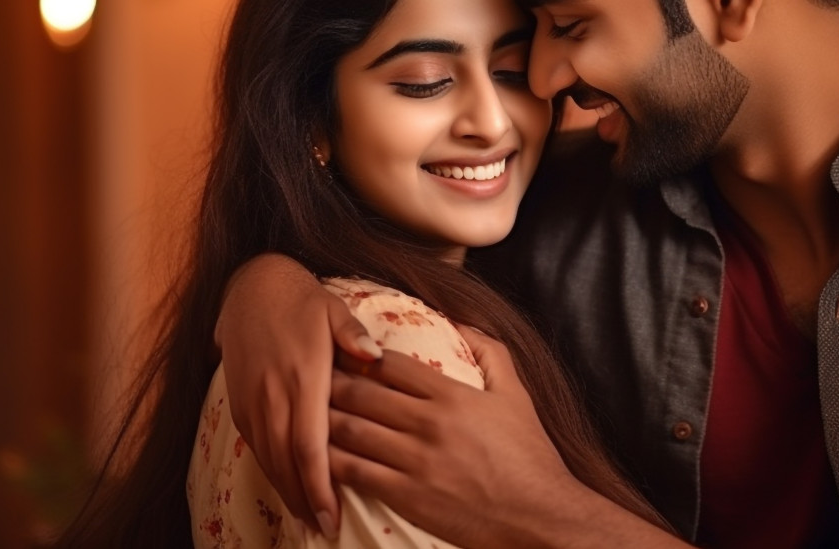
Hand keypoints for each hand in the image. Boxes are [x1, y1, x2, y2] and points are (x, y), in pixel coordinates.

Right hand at [214, 253, 382, 536]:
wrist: (250, 289)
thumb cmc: (302, 301)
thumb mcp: (333, 310)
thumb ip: (354, 336)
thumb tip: (377, 357)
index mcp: (302, 378)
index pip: (310, 447)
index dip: (320, 487)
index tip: (332, 518)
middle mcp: (272, 396)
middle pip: (286, 464)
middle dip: (304, 502)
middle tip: (323, 531)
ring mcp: (251, 401)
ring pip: (268, 460)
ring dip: (286, 492)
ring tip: (307, 519)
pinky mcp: (238, 403)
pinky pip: (255, 447)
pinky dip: (270, 471)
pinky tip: (287, 487)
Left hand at [328, 328, 671, 548]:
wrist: (538, 516)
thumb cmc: (529, 455)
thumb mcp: (516, 394)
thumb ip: (490, 353)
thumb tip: (463, 323)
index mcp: (452, 395)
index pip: (391, 364)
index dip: (359, 354)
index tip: (338, 347)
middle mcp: (429, 423)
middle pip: (363, 393)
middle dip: (330, 381)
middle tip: (304, 372)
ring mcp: (415, 460)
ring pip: (353, 431)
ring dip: (322, 419)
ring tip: (299, 410)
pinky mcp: (407, 496)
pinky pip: (356, 473)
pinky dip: (331, 462)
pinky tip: (314, 456)